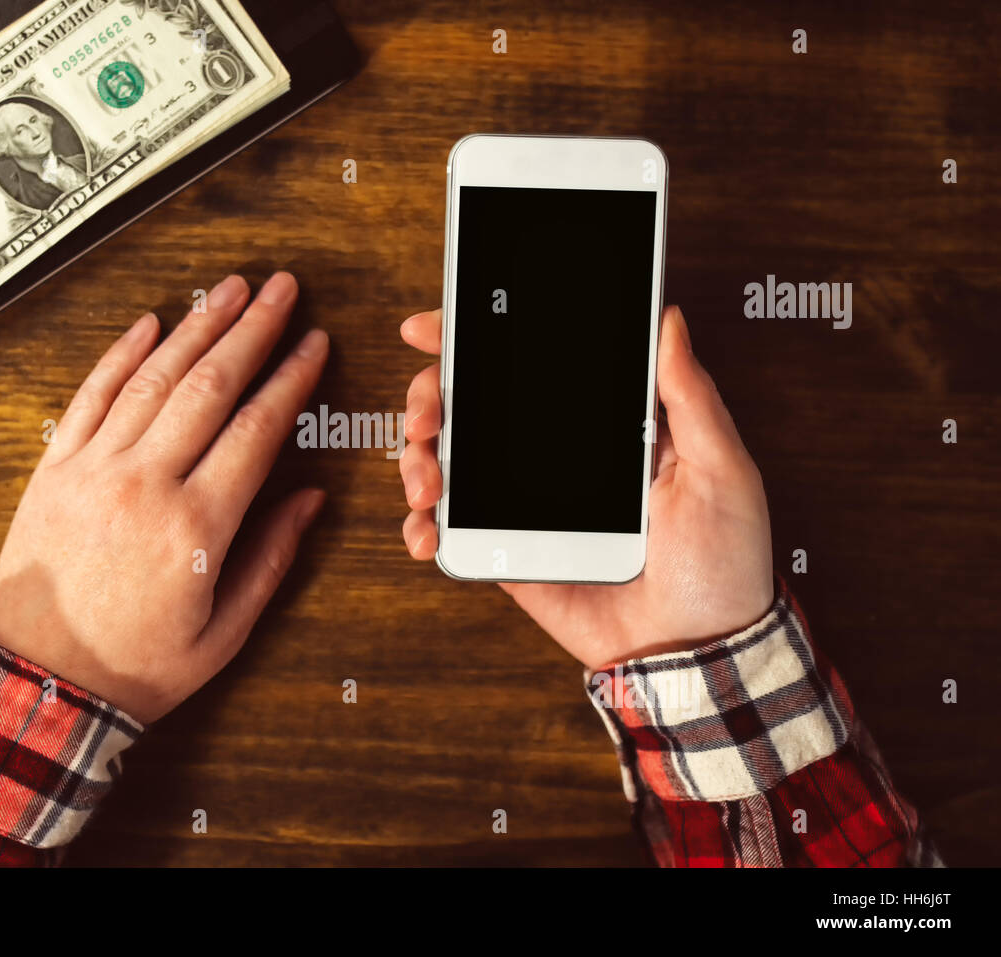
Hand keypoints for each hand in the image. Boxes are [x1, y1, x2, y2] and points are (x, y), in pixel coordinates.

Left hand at [0, 272, 327, 724]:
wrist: (38, 683)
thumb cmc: (133, 666)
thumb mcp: (223, 633)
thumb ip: (270, 559)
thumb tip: (308, 501)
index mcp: (194, 528)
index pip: (256, 430)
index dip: (291, 379)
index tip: (313, 346)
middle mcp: (144, 486)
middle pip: (210, 386)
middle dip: (253, 329)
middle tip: (281, 289)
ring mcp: (94, 471)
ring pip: (154, 378)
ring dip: (196, 326)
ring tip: (229, 290)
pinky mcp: (55, 470)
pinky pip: (91, 396)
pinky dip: (122, 354)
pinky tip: (150, 323)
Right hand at [398, 305, 772, 670]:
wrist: (698, 652)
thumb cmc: (724, 561)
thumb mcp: (723, 469)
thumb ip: (691, 397)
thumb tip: (671, 320)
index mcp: (601, 423)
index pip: (530, 362)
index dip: (476, 336)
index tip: (432, 328)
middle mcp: (556, 455)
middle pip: (471, 404)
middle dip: (430, 397)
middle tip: (426, 415)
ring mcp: (525, 504)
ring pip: (449, 460)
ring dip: (417, 459)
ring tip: (426, 480)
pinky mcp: (510, 553)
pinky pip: (453, 530)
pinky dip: (424, 526)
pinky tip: (425, 531)